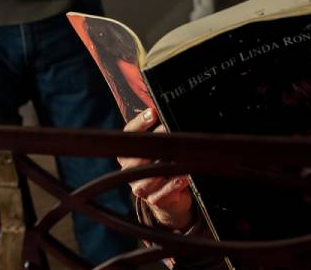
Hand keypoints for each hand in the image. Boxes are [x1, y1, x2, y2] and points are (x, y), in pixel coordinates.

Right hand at [118, 109, 193, 229]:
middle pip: (139, 154)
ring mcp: (140, 186)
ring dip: (166, 165)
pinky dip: (173, 185)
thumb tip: (169, 112)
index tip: (153, 113)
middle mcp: (130, 170)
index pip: (129, 134)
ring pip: (149, 176)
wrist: (169, 198)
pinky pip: (162, 192)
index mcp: (128, 153)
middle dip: (157, 141)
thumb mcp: (159, 149)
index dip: (140, 123)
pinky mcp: (153, 199)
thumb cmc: (163, 166)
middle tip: (171, 130)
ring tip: (179, 157)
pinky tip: (182, 177)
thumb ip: (160, 132)